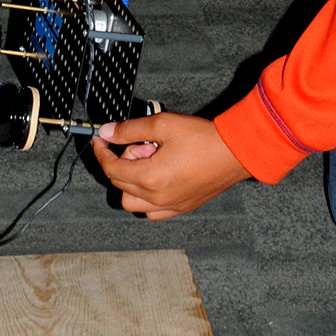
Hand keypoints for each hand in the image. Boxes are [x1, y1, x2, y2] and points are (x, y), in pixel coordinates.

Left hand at [92, 111, 249, 219]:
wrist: (234, 152)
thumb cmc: (203, 139)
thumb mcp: (162, 124)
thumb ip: (130, 129)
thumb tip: (108, 132)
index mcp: (150, 178)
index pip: (111, 169)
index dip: (102, 152)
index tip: (101, 140)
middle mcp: (157, 198)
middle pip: (120, 185)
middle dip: (123, 161)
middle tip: (142, 144)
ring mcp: (170, 207)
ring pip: (133, 202)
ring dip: (132, 182)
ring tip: (151, 161)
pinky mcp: (182, 208)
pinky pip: (152, 210)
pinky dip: (147, 197)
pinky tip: (159, 176)